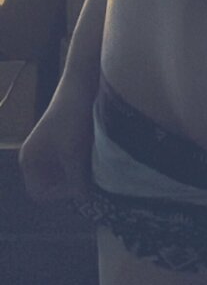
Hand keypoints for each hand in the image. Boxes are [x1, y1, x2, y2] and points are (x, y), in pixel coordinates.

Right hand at [18, 74, 95, 201]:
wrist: (84, 84)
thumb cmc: (73, 117)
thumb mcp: (74, 153)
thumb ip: (76, 181)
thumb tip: (85, 200)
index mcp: (30, 160)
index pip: (40, 194)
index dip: (60, 194)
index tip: (79, 183)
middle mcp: (38, 157)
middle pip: (55, 186)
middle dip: (73, 183)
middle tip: (92, 174)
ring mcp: (52, 149)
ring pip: (68, 175)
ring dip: (82, 173)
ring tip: (95, 161)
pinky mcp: (67, 142)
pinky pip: (75, 163)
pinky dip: (86, 162)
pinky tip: (97, 153)